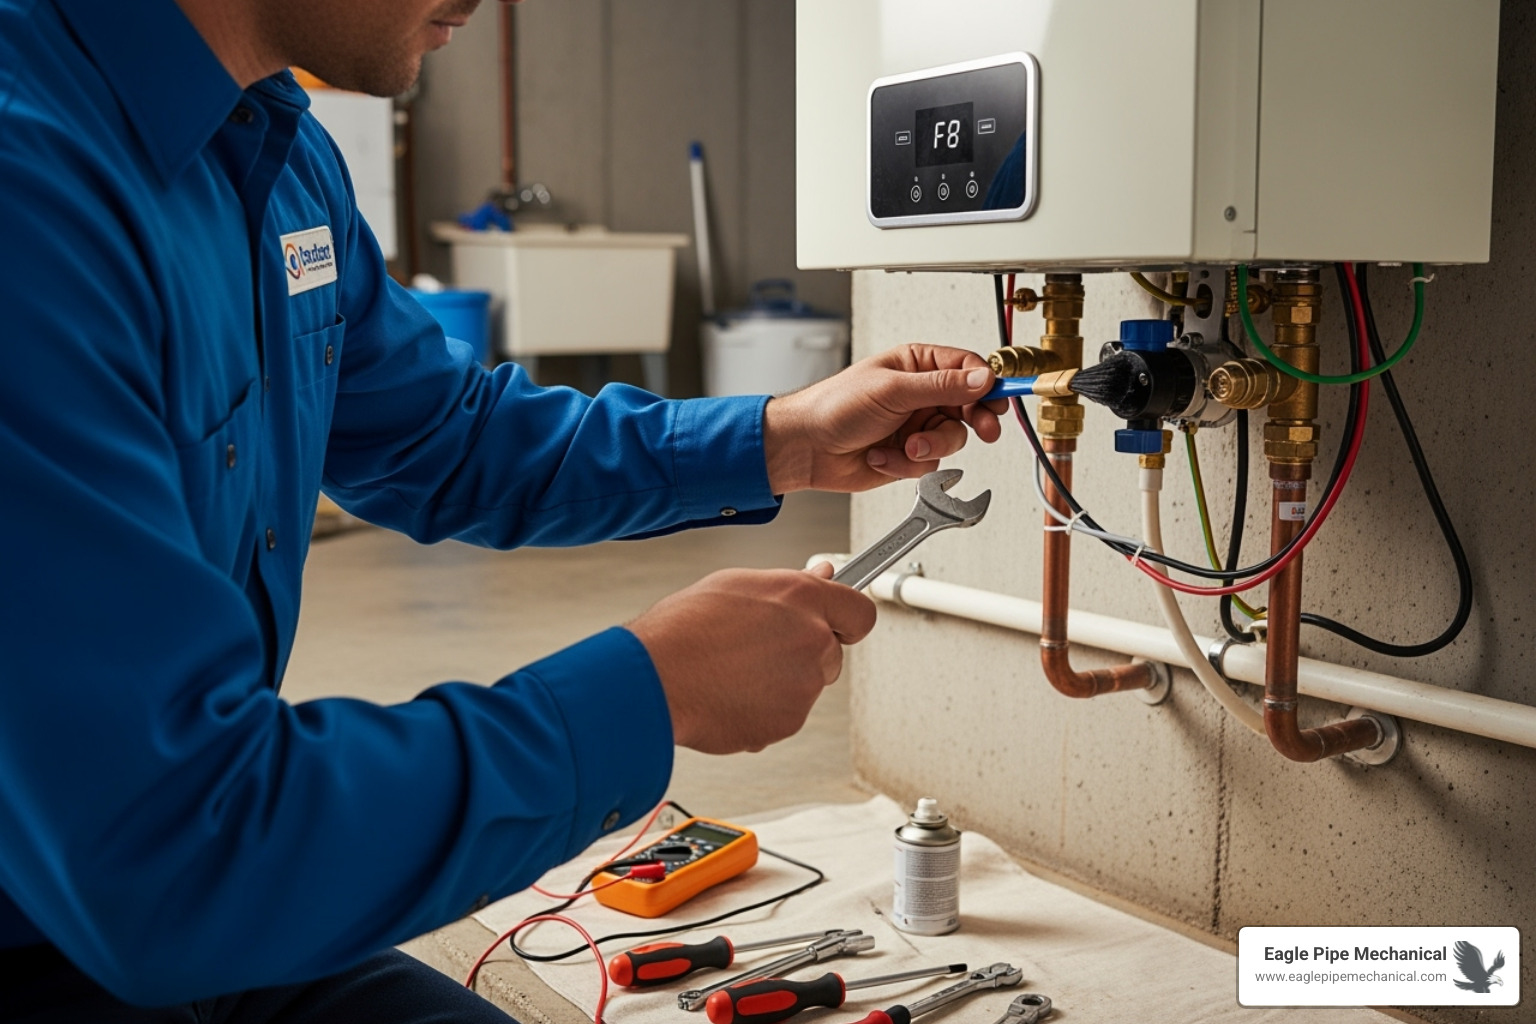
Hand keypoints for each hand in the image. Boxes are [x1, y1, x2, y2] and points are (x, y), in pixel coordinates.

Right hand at [627, 563, 875, 754]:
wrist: (653, 679)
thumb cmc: (682, 629)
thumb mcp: (735, 584)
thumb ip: (788, 586)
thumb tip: (820, 578)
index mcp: (802, 597)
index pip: (860, 611)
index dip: (847, 619)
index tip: (839, 624)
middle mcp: (812, 639)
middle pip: (832, 653)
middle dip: (804, 654)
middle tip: (757, 650)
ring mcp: (804, 684)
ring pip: (804, 686)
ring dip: (779, 683)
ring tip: (731, 671)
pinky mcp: (789, 721)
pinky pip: (785, 716)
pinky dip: (763, 710)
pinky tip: (728, 694)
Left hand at [762, 344, 1004, 492]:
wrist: (806, 447)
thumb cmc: (834, 406)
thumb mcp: (892, 389)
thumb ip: (941, 386)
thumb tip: (981, 379)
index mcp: (917, 365)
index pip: (966, 369)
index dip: (986, 384)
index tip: (998, 398)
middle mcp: (920, 394)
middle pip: (969, 406)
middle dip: (973, 420)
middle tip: (984, 428)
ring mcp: (915, 425)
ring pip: (952, 439)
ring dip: (929, 446)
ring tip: (905, 445)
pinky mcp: (908, 454)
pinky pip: (929, 462)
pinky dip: (906, 464)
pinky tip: (882, 456)